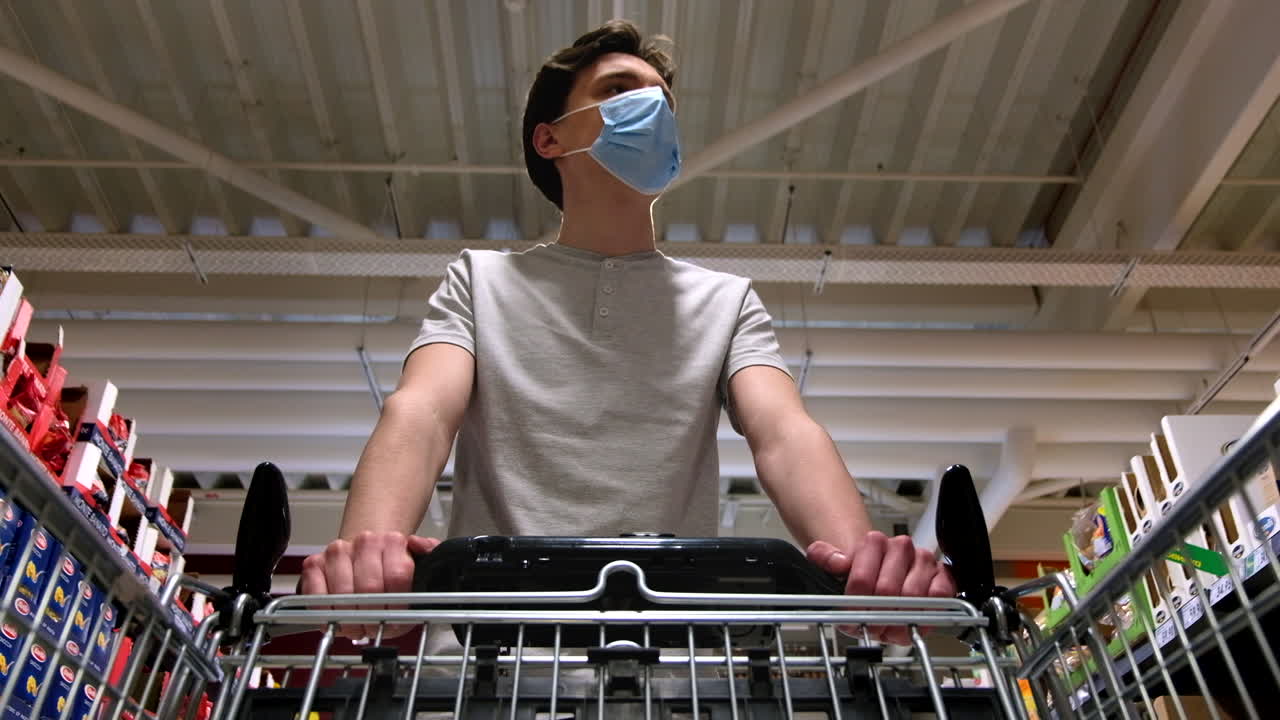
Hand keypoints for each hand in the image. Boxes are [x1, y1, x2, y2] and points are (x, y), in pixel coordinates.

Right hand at [300, 531, 440, 639]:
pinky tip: (337, 618)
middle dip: (373, 617)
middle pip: (369, 588)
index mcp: (392, 541)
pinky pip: (316, 595)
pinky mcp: (313, 563)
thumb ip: (429, 553)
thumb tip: (420, 544)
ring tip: (358, 626)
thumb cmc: (389, 566)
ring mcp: (337, 551)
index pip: (397, 576)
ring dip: (351, 618)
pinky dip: (326, 612)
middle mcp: (364, 542)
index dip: (397, 606)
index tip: (395, 620)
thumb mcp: (419, 562)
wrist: (364, 551)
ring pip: (343, 594)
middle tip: (374, 628)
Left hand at [806, 531, 955, 644]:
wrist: (884, 572)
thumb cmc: (863, 573)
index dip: (856, 605)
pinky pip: (940, 597)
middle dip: (877, 616)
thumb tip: (838, 562)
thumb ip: (825, 557)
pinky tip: (913, 622)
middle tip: (873, 628)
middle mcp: (901, 547)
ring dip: (899, 620)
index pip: (862, 578)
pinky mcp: (944, 575)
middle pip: (887, 590)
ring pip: (913, 596)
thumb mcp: (835, 565)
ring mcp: (924, 560)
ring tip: (890, 629)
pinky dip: (926, 615)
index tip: (853, 617)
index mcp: (874, 542)